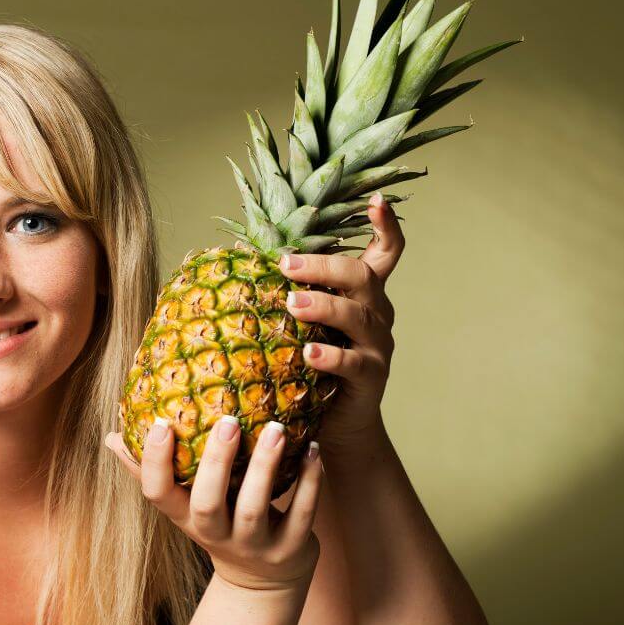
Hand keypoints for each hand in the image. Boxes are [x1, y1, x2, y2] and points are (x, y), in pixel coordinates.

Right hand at [105, 416, 322, 591]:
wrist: (263, 583)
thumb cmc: (219, 525)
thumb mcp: (184, 507)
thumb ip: (153, 472)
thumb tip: (111, 437)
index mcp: (186, 518)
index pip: (158, 496)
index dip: (155, 464)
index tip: (163, 424)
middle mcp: (216, 535)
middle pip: (208, 503)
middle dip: (216, 463)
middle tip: (228, 420)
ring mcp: (254, 546)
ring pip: (256, 508)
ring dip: (266, 466)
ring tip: (276, 428)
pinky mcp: (291, 549)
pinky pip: (302, 514)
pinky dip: (310, 482)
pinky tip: (313, 450)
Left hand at [277, 191, 403, 457]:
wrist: (337, 425)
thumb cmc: (312, 363)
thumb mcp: (302, 323)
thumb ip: (287, 288)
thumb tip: (237, 248)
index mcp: (363, 292)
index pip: (385, 252)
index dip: (386, 225)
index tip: (377, 199)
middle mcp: (376, 312)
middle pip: (361, 276)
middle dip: (323, 266)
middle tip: (286, 264)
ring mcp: (377, 344)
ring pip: (358, 315)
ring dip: (323, 305)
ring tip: (292, 304)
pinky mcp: (372, 377)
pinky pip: (355, 363)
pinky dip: (331, 356)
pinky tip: (308, 354)